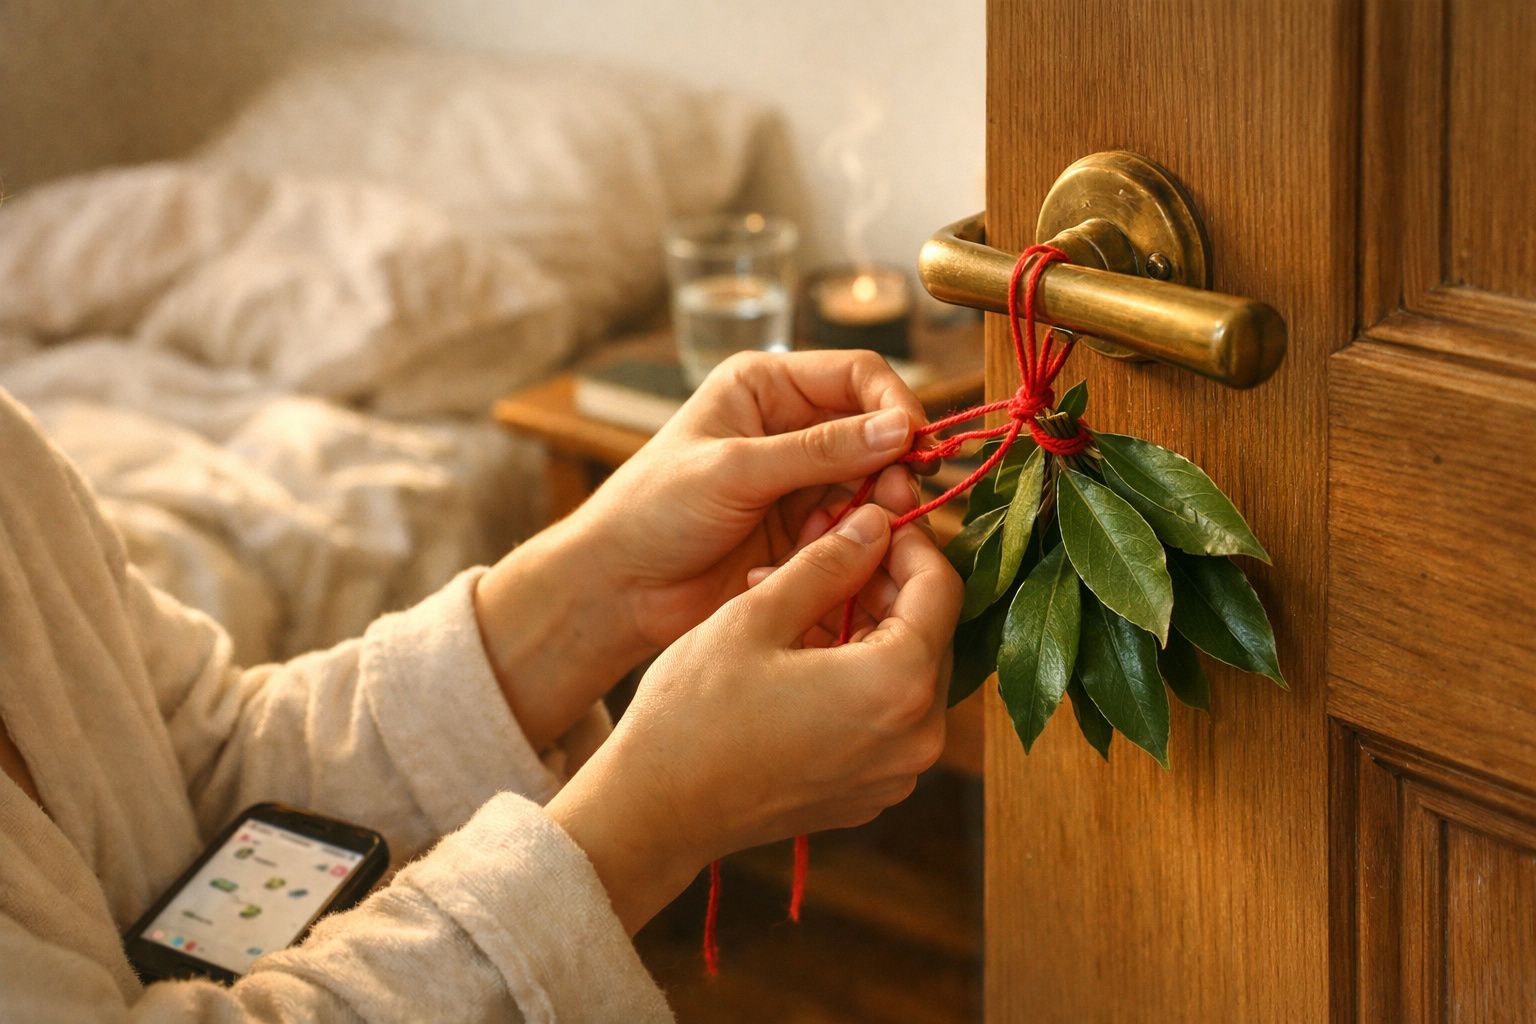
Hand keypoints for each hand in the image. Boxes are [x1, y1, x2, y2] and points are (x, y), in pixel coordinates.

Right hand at [546, 507, 962, 932]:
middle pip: (932, 633)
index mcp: (898, 686)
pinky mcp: (872, 793)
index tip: (874, 519)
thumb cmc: (697, 711)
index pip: (941, 588)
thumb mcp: (759, 615)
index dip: (910, 542)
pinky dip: (861, 676)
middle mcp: (918, 739)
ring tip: (805, 601)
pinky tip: (806, 653)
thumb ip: (829, 563)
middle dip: (889, 585)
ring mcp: (897, 774)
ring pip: (909, 674)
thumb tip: (875, 522)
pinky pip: (888, 718)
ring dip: (871, 628)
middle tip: (837, 551)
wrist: (657, 810)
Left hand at [570, 349, 929, 650]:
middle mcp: (789, 424)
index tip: (917, 445)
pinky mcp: (804, 529)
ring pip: (873, 482)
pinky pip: (856, 527)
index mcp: (765, 385)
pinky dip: (857, 541)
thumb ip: (819, 452)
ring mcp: (799, 479)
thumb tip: (902, 429)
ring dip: (877, 509)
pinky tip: (839, 560)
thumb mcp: (735, 472)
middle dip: (892, 465)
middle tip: (897, 503)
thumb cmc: (654, 512)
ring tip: (865, 535)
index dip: (895, 405)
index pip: (857, 375)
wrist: (618, 590)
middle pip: (875, 430)